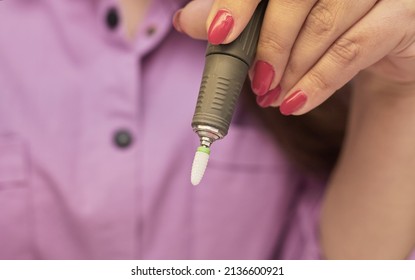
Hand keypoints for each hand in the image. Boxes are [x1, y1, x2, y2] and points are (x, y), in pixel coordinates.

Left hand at [174, 0, 414, 114]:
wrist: (383, 46)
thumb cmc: (325, 28)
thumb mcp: (278, 22)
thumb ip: (236, 18)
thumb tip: (188, 20)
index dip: (240, 1)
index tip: (220, 33)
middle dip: (269, 44)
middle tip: (255, 82)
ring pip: (323, 26)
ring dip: (292, 70)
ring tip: (273, 98)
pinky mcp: (401, 16)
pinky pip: (352, 50)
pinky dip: (319, 82)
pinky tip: (296, 103)